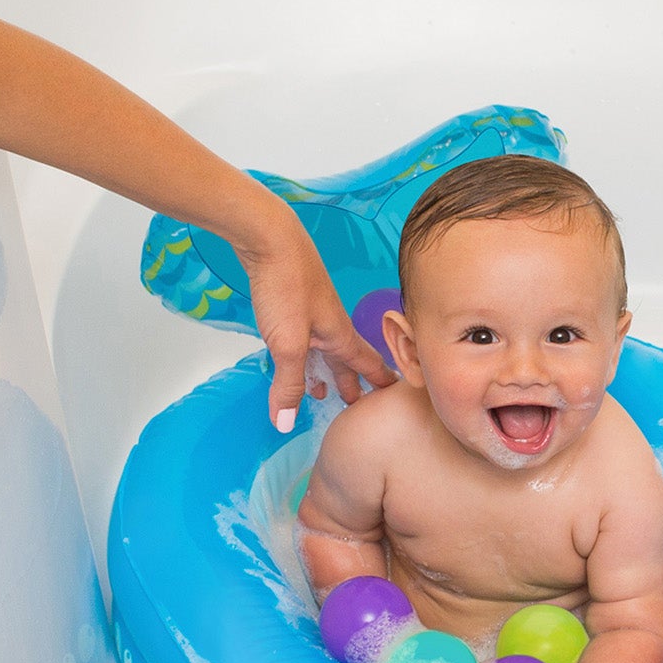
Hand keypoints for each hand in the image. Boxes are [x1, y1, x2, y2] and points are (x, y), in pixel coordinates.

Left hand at [241, 216, 396, 426]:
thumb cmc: (287, 287)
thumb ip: (288, 385)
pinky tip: (292, 358)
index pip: (370, 366)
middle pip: (346, 361)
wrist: (268, 238)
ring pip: (323, 350)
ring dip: (324, 371)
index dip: (382, 384)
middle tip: (356, 406)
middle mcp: (332, 326)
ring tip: (320, 391)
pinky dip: (303, 356)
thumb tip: (286, 424)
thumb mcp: (287, 345)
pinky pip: (304, 339)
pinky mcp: (291, 303)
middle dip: (351, 383)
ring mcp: (312, 313)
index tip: (394, 401)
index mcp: (341, 337)